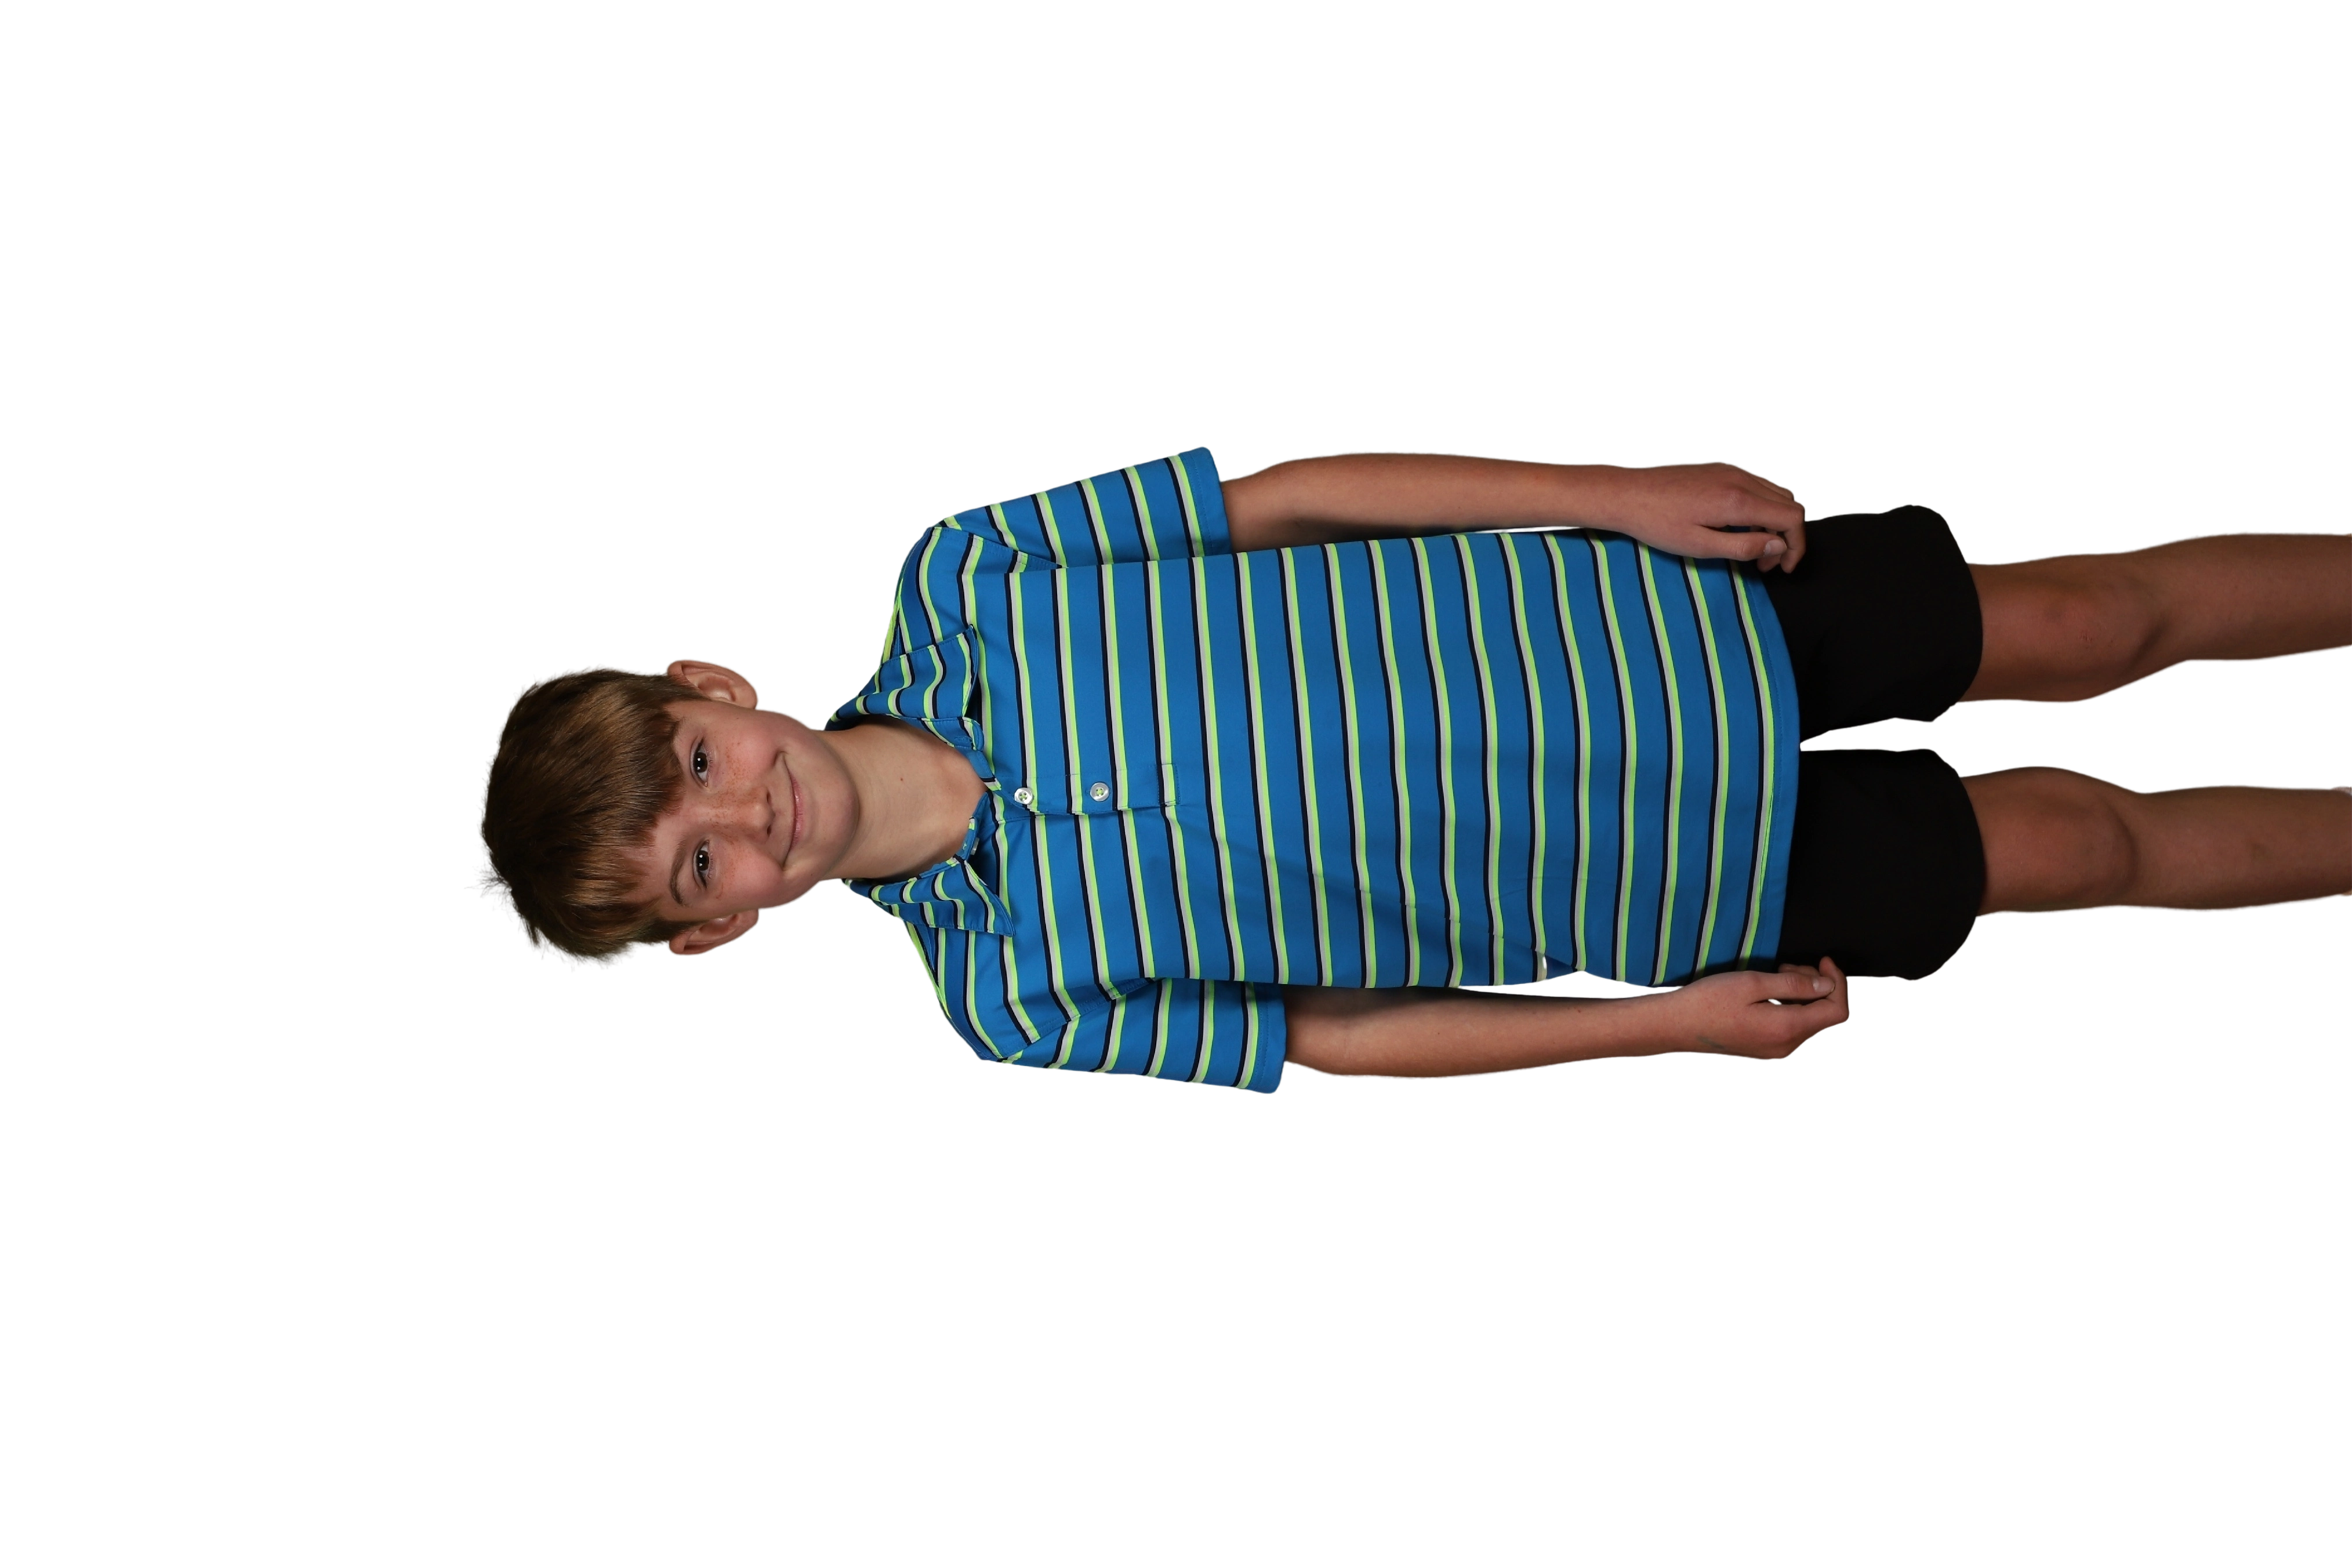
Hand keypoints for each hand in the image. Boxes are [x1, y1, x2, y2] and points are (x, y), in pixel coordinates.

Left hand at [1590, 462, 1808, 573]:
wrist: (1627, 494)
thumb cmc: (1656, 522)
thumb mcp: (1700, 546)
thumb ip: (1743, 547)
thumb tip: (1778, 546)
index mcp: (1737, 500)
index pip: (1792, 518)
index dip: (1796, 546)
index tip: (1784, 567)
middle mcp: (1740, 479)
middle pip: (1789, 505)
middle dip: (1786, 538)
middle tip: (1765, 564)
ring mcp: (1732, 471)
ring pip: (1776, 495)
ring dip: (1774, 523)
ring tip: (1753, 548)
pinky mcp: (1722, 470)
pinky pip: (1758, 487)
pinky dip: (1761, 509)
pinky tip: (1740, 528)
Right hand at [1659, 956, 1849, 1060]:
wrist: (1676, 1025)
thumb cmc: (1709, 1001)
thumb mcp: (1752, 983)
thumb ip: (1794, 984)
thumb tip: (1826, 985)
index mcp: (1787, 1028)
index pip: (1836, 1010)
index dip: (1838, 982)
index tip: (1823, 961)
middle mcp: (1786, 1046)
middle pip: (1824, 1015)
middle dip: (1817, 986)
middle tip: (1788, 966)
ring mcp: (1775, 1051)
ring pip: (1808, 1021)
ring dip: (1802, 995)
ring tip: (1776, 976)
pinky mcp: (1764, 1050)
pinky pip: (1791, 1028)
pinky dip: (1790, 1007)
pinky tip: (1768, 994)